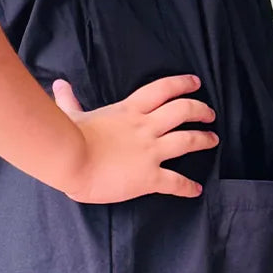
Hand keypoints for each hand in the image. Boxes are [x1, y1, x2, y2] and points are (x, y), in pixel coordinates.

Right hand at [49, 73, 216, 202]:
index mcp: (128, 111)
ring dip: (204, 139)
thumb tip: (59, 84)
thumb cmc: (68, 137)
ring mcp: (150, 151)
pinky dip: (188, 187)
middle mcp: (145, 127)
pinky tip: (196, 189)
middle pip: (183, 110)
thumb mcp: (72, 114)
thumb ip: (69, 99)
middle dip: (200, 110)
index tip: (195, 83)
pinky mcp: (149, 176)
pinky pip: (176, 182)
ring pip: (187, 140)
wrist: (70, 160)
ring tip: (213, 139)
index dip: (182, 84)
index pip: (163, 89)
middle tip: (209, 114)